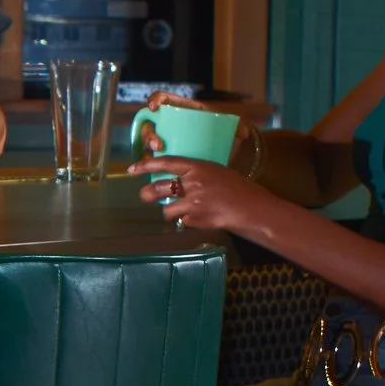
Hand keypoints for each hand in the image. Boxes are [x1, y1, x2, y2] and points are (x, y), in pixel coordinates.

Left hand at [140, 156, 265, 240]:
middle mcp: (192, 183)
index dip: (146, 165)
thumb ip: (198, 174)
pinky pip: (182, 222)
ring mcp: (193, 202)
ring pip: (167, 210)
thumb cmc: (239, 188)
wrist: (251, 208)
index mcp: (198, 167)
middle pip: (158, 188)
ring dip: (172, 212)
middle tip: (146, 196)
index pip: (166, 163)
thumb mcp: (218, 172)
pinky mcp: (195, 219)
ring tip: (183, 211)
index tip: (133, 168)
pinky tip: (200, 219)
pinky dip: (188, 222)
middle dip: (148, 194)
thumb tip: (181, 180)